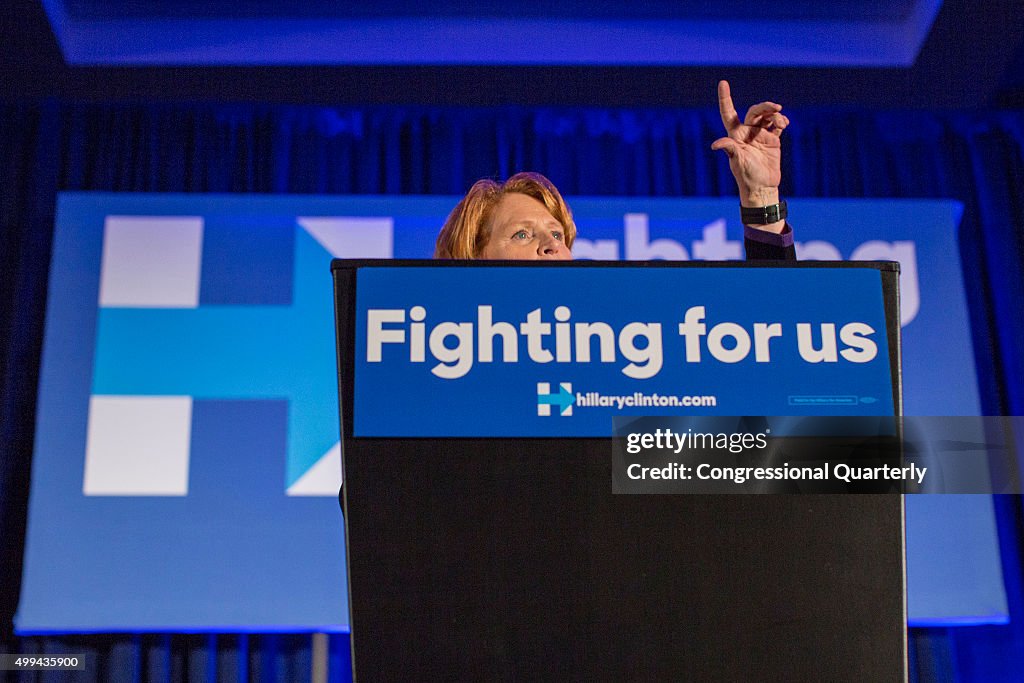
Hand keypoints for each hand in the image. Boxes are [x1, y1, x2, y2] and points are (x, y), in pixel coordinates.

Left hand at [711, 80, 788, 209]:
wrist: (763, 187)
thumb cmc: (746, 176)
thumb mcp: (737, 162)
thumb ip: (730, 149)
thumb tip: (715, 144)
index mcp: (735, 135)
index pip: (729, 113)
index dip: (725, 98)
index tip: (723, 83)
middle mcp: (747, 132)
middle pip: (755, 111)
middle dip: (765, 106)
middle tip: (776, 108)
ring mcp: (760, 135)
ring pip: (767, 116)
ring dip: (775, 115)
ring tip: (781, 123)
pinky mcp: (772, 139)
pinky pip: (777, 124)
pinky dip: (781, 121)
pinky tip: (784, 125)